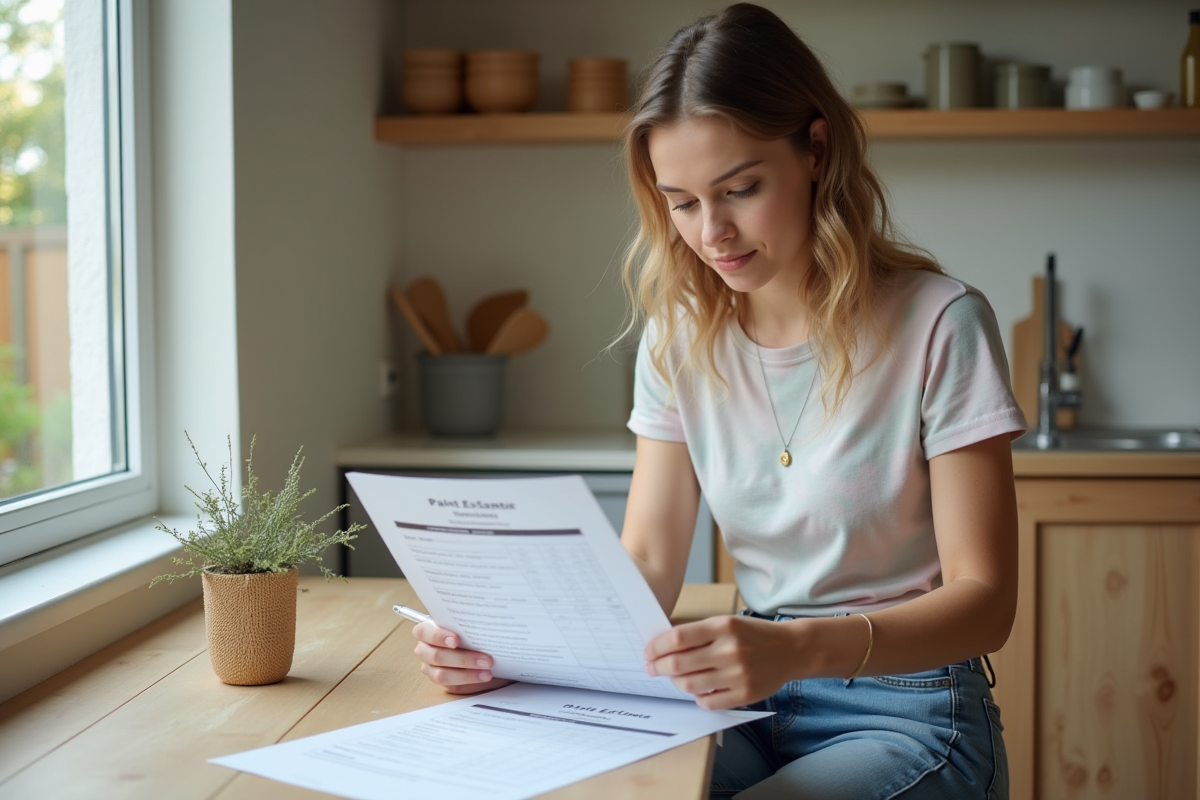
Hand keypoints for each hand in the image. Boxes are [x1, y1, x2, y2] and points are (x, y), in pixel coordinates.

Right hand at [411, 621, 511, 694]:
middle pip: (436, 656)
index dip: (438, 636)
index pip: (423, 632)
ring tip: (487, 671)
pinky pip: (452, 685)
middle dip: (462, 659)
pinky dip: (469, 681)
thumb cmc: (470, 631)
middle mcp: (424, 650)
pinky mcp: (442, 682)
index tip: (456, 640)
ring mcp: (431, 668)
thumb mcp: (468, 625)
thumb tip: (480, 626)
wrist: (482, 648)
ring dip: (467, 674)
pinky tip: (483, 676)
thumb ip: (467, 626)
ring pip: (442, 675)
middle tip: (485, 659)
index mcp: (426, 631)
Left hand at [644, 615, 810, 709]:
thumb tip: (662, 645)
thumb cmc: (753, 634)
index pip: (677, 639)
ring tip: (674, 678)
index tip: (648, 652)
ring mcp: (737, 675)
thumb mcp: (727, 622)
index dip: (656, 646)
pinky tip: (697, 688)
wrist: (790, 649)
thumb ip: (698, 633)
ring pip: (689, 685)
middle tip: (651, 668)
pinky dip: (696, 696)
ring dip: (674, 682)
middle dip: (657, 667)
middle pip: (678, 664)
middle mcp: (729, 650)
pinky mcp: (744, 695)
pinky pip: (707, 702)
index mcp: (723, 627)